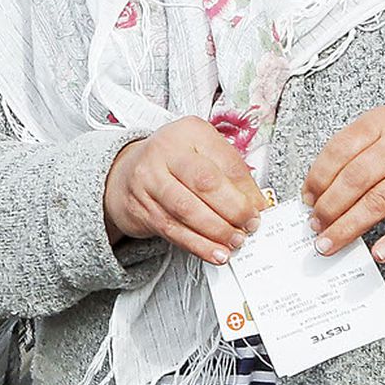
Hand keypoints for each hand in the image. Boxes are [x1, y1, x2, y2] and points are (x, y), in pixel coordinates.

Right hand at [103, 116, 267, 263]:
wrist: (125, 174)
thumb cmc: (173, 163)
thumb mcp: (203, 154)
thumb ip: (231, 176)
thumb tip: (257, 205)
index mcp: (189, 132)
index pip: (225, 162)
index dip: (247, 190)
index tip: (259, 210)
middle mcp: (165, 151)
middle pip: (205, 183)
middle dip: (233, 210)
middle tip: (249, 226)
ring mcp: (148, 179)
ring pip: (187, 210)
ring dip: (216, 231)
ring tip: (234, 241)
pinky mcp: (140, 207)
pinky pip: (173, 230)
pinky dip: (198, 245)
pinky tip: (214, 252)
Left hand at [302, 107, 384, 262]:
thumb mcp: (383, 139)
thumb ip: (351, 160)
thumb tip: (314, 199)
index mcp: (383, 121)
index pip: (340, 149)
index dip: (318, 178)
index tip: (307, 201)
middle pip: (356, 177)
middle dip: (329, 207)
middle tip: (316, 227)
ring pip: (379, 201)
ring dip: (349, 227)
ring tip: (330, 243)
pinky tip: (378, 254)